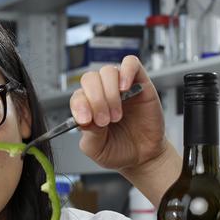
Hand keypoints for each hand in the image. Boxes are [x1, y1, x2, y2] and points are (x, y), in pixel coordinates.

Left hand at [70, 55, 167, 172]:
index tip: (86, 120)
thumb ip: (89, 134)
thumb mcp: (96, 149)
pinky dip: (126, 72)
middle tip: (105, 121)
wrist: (142, 156)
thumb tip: (85, 119)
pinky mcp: (140, 83)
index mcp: (87, 108)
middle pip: (90, 79)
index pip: (77, 96)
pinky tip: (124, 89)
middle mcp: (102, 94)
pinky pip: (131, 63)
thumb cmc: (117, 151)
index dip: (79, 106)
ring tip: (116, 115)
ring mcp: (120, 87)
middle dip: (95, 100)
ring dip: (110, 93)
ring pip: (108, 72)